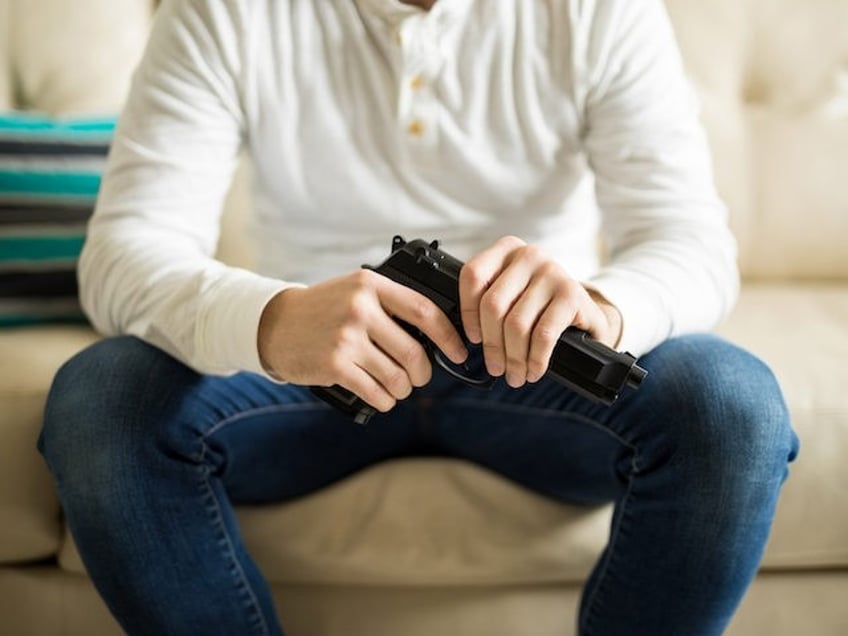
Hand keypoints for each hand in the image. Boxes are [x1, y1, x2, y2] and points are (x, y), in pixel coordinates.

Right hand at [258, 270, 467, 412]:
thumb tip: (437, 336)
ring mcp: (346, 337)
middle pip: (414, 352)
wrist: (275, 324)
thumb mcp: (357, 292)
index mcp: (371, 285)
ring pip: (397, 377)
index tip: (458, 353)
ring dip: (403, 389)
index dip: (449, 337)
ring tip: (397, 387)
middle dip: (423, 373)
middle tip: (419, 377)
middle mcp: (360, 308)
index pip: (425, 311)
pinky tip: (381, 396)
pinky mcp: (334, 365)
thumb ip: (391, 305)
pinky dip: (384, 400)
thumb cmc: (323, 309)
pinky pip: (376, 392)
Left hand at [459, 236, 622, 387]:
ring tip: (515, 375)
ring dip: (514, 358)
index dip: (468, 313)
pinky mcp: (571, 293)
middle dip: (492, 345)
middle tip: (495, 368)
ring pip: (517, 324)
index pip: (473, 276)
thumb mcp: (513, 295)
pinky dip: (536, 359)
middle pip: (493, 305)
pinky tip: (534, 370)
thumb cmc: (540, 307)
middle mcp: (528, 254)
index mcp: (507, 250)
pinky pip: (543, 334)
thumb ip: (489, 303)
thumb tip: (469, 336)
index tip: (473, 339)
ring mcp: (552, 271)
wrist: (586, 313)